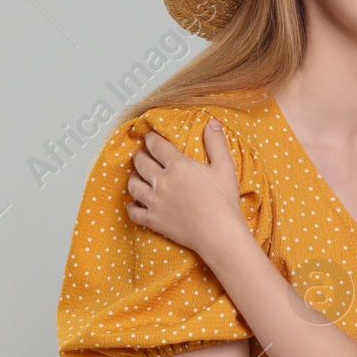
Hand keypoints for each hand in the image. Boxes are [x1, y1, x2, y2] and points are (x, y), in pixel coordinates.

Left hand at [125, 118, 244, 256]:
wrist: (219, 233)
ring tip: (137, 175)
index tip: (150, 137)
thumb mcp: (225, 167)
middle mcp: (161, 181)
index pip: (156, 146)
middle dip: (139, 155)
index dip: (151, 139)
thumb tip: (212, 123)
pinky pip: (133, 211)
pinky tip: (134, 203)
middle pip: (140, 163)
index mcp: (178, 165)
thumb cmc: (224, 201)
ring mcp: (154, 202)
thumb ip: (216, 143)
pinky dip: (131, 205)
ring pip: (133, 184)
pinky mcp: (153, 220)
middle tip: (141, 154)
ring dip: (133, 177)